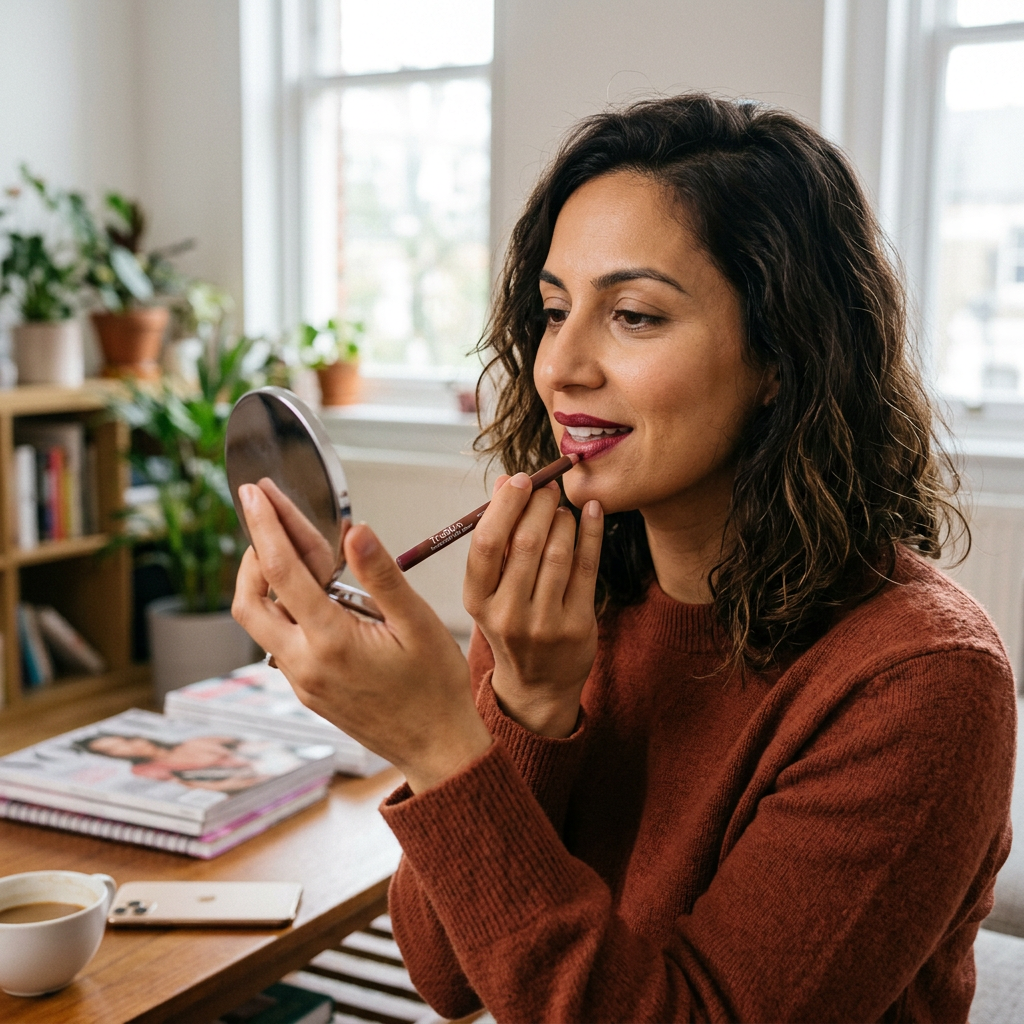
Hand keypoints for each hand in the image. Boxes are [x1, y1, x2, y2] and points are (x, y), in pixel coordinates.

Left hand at [232, 483, 491, 793]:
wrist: (438, 749)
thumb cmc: (436, 688)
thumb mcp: (419, 624)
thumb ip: (381, 574)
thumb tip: (354, 529)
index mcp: (331, 642)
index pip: (282, 571)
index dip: (265, 525)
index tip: (254, 493)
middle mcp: (305, 664)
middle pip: (248, 601)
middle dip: (252, 553)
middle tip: (269, 518)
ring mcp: (301, 681)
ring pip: (260, 623)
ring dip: (266, 582)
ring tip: (298, 551)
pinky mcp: (307, 690)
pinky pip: (279, 641)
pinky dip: (285, 607)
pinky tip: (315, 593)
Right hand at [463, 473, 603, 737]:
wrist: (537, 685)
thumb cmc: (510, 622)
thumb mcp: (491, 589)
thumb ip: (497, 537)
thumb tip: (505, 482)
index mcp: (477, 601)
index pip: (486, 544)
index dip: (505, 506)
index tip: (520, 480)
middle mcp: (507, 614)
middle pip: (525, 544)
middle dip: (540, 505)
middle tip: (547, 486)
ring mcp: (544, 623)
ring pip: (559, 553)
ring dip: (564, 520)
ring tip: (562, 509)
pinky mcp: (577, 626)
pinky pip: (587, 568)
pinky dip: (592, 533)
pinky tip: (592, 512)